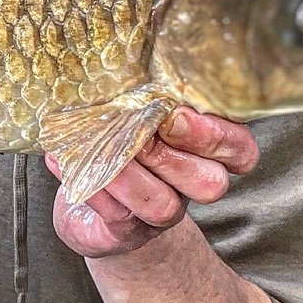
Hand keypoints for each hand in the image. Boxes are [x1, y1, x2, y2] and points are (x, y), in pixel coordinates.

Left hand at [46, 107, 258, 258]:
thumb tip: (118, 70)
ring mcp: (158, 215)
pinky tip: (63, 161)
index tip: (177, 113)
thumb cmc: (118, 144)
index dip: (217, 135)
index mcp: (202, 153)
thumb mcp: (138, 114)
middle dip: (173, 154)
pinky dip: (91, 186)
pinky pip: (117, 214)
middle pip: (211, 183)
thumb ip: (143, 97)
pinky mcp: (124, 232)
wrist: (91, 208)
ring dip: (128, 174)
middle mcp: (187, 188)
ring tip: (98, 150)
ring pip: (164, 206)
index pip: (239, 150)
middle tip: (139, 132)